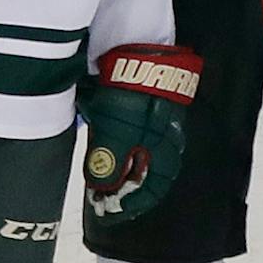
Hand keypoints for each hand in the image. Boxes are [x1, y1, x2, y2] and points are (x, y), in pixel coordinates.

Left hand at [81, 44, 201, 222]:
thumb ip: (108, 166)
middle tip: (98, 194)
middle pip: (144, 175)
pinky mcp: (145, 104)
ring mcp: (156, 122)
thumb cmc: (130, 98)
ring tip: (97, 171)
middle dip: (121, 188)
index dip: (128, 206)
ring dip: (118, 167)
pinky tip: (102, 142)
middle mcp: (165, 142)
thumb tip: (103, 189)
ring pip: (137, 155)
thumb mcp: (115, 137)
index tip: (106, 211)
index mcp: (164, 155)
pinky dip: (117, 146)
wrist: (139, 51)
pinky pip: (132, 135)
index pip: (150, 192)